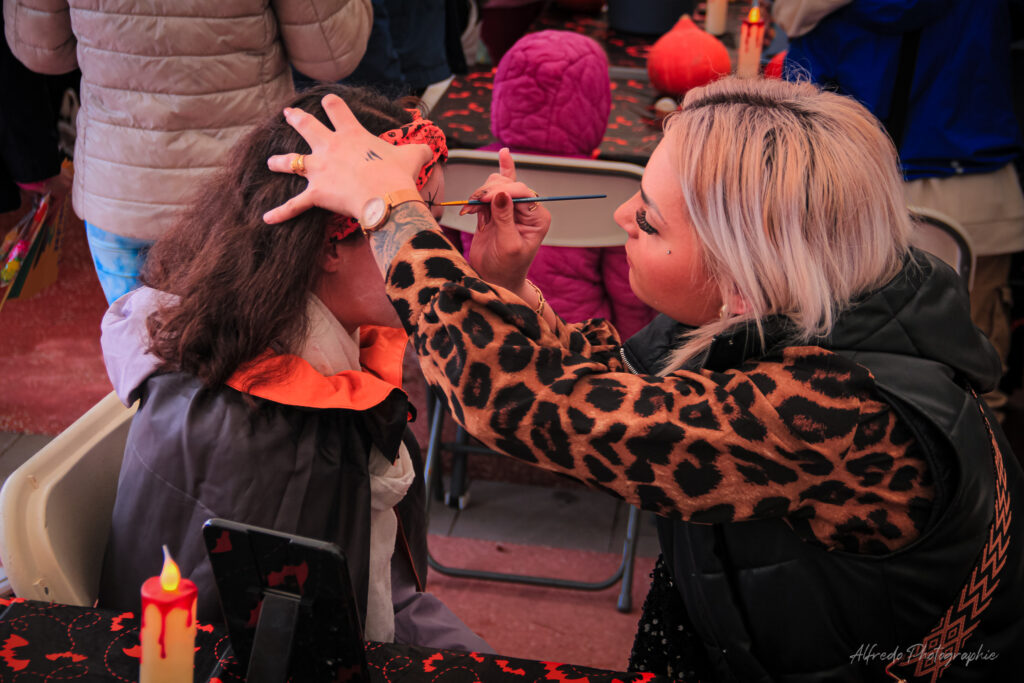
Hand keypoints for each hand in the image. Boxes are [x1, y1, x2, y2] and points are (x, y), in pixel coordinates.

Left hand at [263, 95, 429, 223]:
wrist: (386, 198)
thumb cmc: (398, 175)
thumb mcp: (413, 156)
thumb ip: (419, 149)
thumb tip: (430, 148)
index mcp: (352, 135)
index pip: (338, 111)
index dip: (332, 104)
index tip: (327, 100)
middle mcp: (330, 148)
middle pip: (307, 127)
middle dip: (296, 119)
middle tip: (288, 113)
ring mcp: (320, 170)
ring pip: (292, 162)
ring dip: (279, 162)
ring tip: (270, 161)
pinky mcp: (316, 194)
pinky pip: (294, 205)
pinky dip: (280, 212)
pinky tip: (265, 218)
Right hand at [464, 149, 549, 291]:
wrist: (494, 280)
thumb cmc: (507, 268)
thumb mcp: (508, 245)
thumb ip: (505, 219)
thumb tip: (500, 193)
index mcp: (538, 217)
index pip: (523, 191)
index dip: (503, 190)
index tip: (484, 199)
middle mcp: (527, 209)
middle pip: (508, 183)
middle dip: (489, 191)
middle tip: (474, 204)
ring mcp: (510, 208)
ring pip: (496, 185)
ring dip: (480, 194)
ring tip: (470, 210)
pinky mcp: (494, 211)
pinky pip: (488, 193)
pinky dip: (477, 196)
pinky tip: (489, 176)